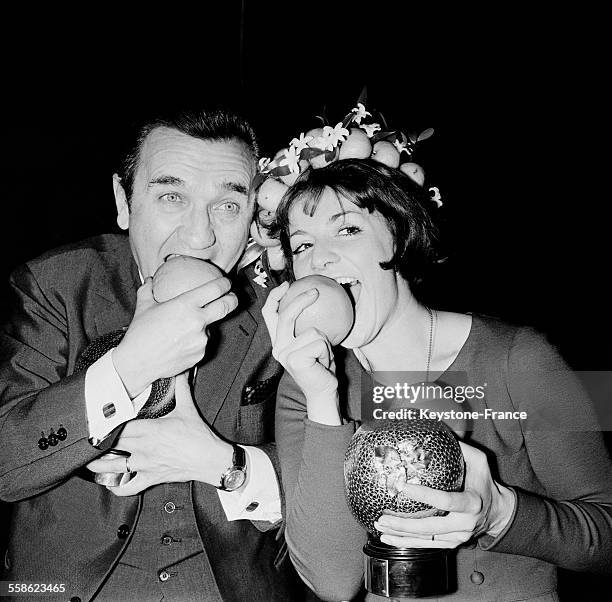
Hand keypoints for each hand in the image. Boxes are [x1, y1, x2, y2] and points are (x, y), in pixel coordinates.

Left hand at [86, 372, 233, 495]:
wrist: (210, 459)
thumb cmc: (199, 436)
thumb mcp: (188, 408)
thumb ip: (181, 387)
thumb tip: (181, 369)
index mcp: (149, 429)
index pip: (119, 425)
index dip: (105, 422)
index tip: (95, 419)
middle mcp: (142, 447)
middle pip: (111, 444)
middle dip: (98, 442)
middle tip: (88, 438)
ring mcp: (144, 465)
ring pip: (112, 467)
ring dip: (98, 465)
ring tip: (87, 460)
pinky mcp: (150, 478)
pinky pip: (128, 487)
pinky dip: (116, 486)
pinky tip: (110, 482)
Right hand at [113, 276, 237, 396]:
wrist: (137, 362)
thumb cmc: (140, 334)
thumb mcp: (143, 306)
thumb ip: (149, 290)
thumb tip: (151, 280)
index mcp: (186, 305)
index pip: (215, 289)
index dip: (225, 284)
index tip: (227, 282)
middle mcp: (197, 321)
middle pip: (226, 306)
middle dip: (233, 299)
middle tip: (232, 297)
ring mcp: (201, 339)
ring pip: (211, 328)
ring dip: (204, 326)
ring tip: (187, 328)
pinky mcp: (200, 354)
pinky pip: (203, 343)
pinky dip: (196, 340)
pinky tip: (182, 342)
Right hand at [262, 282, 339, 424]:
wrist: (323, 392)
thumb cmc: (321, 367)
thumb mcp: (314, 342)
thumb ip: (308, 326)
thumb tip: (316, 299)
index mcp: (279, 342)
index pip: (270, 315)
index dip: (275, 297)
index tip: (287, 285)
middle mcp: (278, 347)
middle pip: (286, 316)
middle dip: (300, 300)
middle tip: (315, 292)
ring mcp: (284, 353)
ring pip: (313, 331)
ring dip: (325, 342)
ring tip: (323, 356)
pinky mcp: (294, 359)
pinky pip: (319, 342)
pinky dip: (327, 351)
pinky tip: (324, 362)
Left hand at [373, 442, 515, 547]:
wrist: (497, 512)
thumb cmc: (483, 482)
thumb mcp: (479, 461)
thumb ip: (460, 448)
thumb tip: (436, 430)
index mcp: (471, 503)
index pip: (445, 501)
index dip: (424, 495)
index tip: (403, 486)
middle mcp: (464, 524)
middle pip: (430, 527)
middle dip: (404, 524)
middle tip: (383, 515)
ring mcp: (458, 537)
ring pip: (425, 540)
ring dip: (400, 535)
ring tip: (380, 526)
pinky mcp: (451, 544)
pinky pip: (426, 546)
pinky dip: (406, 543)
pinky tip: (388, 538)